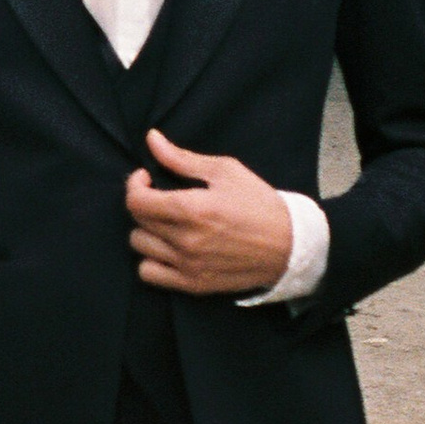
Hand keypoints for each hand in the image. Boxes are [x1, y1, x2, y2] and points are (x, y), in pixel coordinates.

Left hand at [126, 127, 295, 297]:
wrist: (290, 245)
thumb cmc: (259, 203)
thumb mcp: (225, 171)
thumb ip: (182, 158)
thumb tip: (152, 139)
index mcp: (192, 209)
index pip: (136, 200)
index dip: (135, 184)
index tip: (147, 177)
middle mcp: (185, 240)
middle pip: (137, 221)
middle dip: (144, 203)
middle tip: (161, 197)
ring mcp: (188, 265)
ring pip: (140, 247)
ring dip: (147, 231)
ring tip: (166, 223)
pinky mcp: (193, 284)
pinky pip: (149, 274)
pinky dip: (151, 260)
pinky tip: (167, 248)